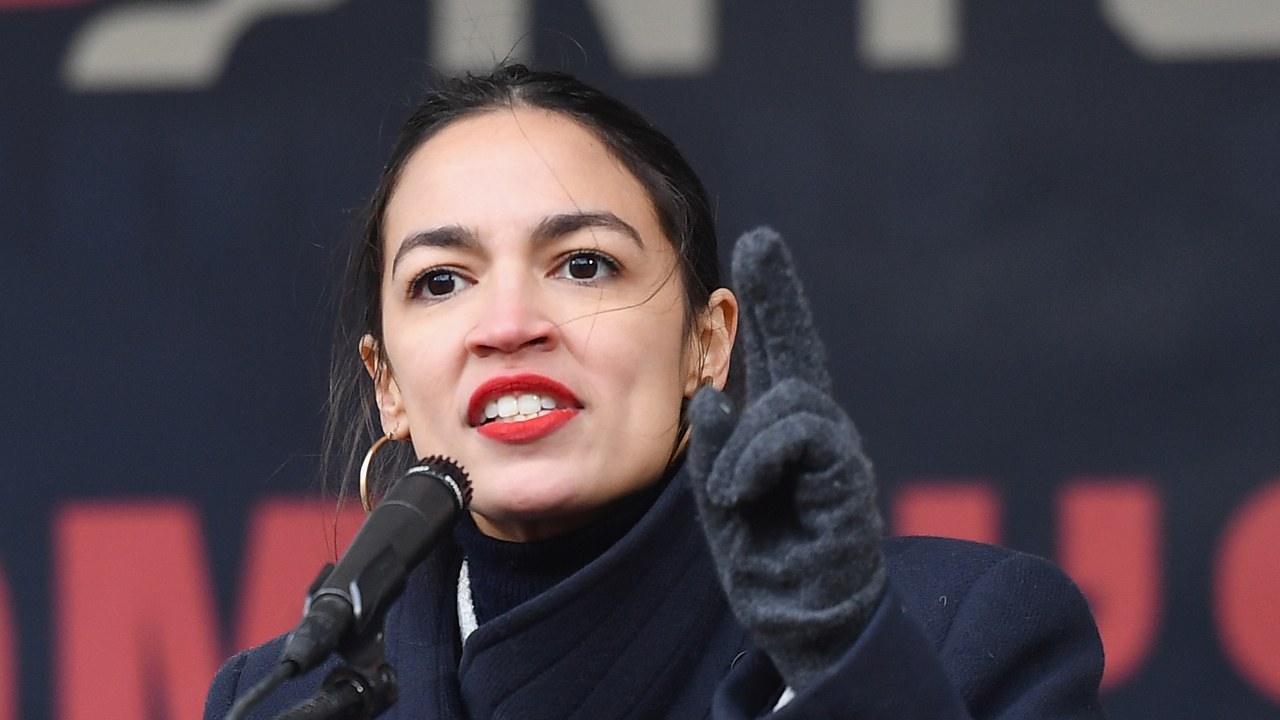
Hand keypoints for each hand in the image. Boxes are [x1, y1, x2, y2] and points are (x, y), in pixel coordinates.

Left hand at [687, 228, 885, 691]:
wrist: (806, 622)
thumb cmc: (766, 560)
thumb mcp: (723, 499)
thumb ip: (717, 448)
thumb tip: (712, 397)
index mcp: (778, 430)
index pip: (774, 354)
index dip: (768, 302)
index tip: (757, 246)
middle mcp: (812, 428)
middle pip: (796, 347)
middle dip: (777, 295)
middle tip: (761, 242)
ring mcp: (836, 449)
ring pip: (792, 396)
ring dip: (748, 441)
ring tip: (732, 494)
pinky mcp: (848, 475)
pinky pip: (802, 434)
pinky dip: (760, 457)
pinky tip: (742, 494)